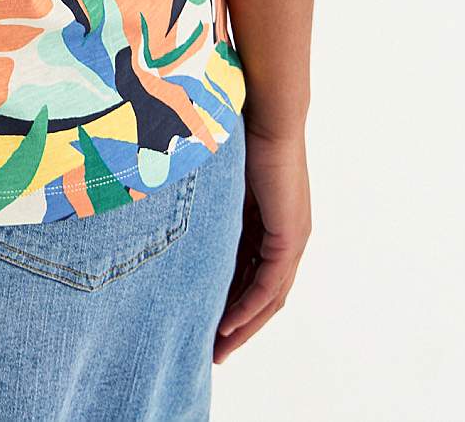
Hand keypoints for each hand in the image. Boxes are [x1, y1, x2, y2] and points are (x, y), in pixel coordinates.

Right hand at [214, 121, 310, 362]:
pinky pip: (270, 284)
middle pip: (264, 295)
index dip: (231, 302)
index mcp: (269, 222)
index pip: (252, 274)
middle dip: (238, 325)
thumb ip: (208, 202)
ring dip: (244, 325)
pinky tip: (229, 325)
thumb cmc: (238, 131)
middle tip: (213, 351)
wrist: (266, 111)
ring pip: (269, 297)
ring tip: (218, 348)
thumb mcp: (218, 180)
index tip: (207, 323)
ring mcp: (292, 237)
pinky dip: (249, 308)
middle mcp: (287, 236)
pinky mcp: (290, 236)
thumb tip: (172, 208)